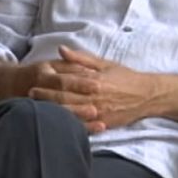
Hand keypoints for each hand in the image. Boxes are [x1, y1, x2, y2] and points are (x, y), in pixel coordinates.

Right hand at [0, 52, 99, 124]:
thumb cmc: (36, 73)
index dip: (80, 82)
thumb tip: (90, 69)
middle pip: (61, 100)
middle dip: (79, 106)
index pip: (63, 80)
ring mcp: (36, 108)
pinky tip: (86, 135)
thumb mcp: (49, 64)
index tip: (97, 85)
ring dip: (79, 121)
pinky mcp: (37, 119)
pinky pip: (56, 127)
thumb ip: (68, 64)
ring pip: (59, 116)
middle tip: (96, 109)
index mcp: (42, 75)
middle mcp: (38, 92)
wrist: (7, 86)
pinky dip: (73, 131)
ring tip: (98, 126)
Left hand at [28, 46, 154, 131]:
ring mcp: (99, 113)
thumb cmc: (125, 77)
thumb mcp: (104, 63)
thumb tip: (61, 49)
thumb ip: (81, 59)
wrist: (147, 95)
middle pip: (64, 101)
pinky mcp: (103, 124)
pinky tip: (57, 125)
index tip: (34, 84)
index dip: (48, 86)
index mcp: (93, 81)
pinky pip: (82, 127)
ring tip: (37, 111)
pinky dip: (69, 126)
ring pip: (70, 115)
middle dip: (45, 100)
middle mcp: (95, 98)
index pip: (65, 84)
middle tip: (29, 97)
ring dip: (53, 113)